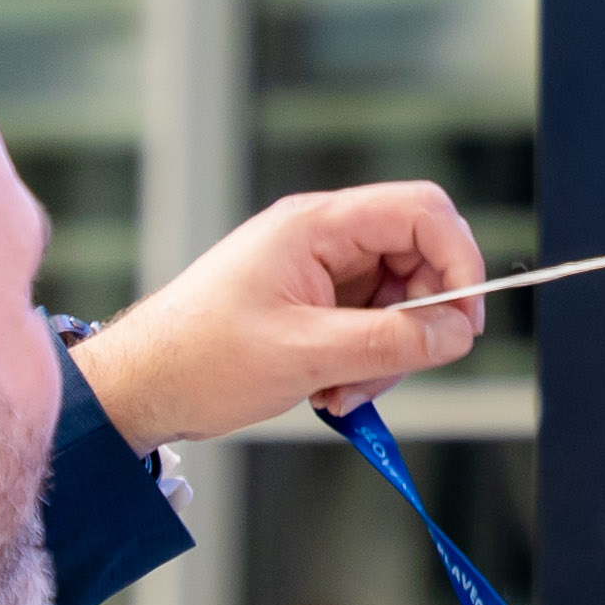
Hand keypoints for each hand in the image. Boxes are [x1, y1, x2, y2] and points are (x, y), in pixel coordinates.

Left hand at [68, 182, 486, 444]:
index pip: (421, 212)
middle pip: (417, 259)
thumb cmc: (198, 358)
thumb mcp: (304, 354)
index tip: (464, 320)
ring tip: (344, 392)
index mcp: (315, 225)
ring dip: (388, 354)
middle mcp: (321, 238)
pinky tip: (330, 391)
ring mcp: (318, 271)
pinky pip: (369, 325)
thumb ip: (389, 342)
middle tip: (398, 369)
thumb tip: (456, 334)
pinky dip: (365, 363)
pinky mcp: (313, 304)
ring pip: (397, 300)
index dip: (458, 261)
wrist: (140, 387)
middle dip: (419, 321)